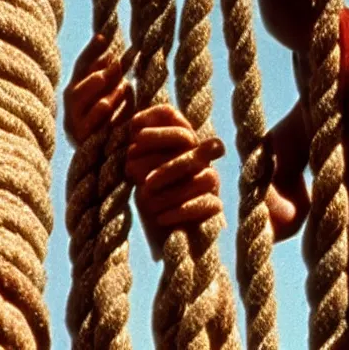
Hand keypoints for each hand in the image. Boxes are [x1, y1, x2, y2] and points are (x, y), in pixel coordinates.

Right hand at [63, 34, 133, 145]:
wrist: (115, 162)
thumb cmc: (119, 124)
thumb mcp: (120, 97)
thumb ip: (116, 79)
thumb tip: (118, 55)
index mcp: (80, 92)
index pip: (83, 66)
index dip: (92, 51)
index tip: (105, 36)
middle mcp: (72, 106)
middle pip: (77, 78)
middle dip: (93, 68)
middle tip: (113, 63)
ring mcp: (73, 122)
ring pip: (77, 99)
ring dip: (93, 86)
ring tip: (108, 79)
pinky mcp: (80, 140)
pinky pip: (85, 123)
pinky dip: (96, 112)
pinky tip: (106, 103)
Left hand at [125, 105, 224, 248]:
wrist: (163, 233)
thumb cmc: (148, 197)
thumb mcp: (135, 172)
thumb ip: (135, 154)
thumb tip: (134, 143)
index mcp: (177, 139)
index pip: (170, 115)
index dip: (155, 124)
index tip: (136, 139)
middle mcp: (198, 154)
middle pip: (189, 142)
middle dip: (161, 156)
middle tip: (140, 178)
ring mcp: (210, 180)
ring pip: (204, 175)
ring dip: (171, 188)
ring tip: (146, 199)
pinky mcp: (214, 207)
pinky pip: (207, 203)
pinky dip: (182, 210)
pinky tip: (160, 218)